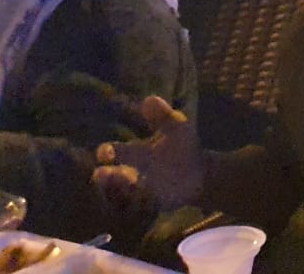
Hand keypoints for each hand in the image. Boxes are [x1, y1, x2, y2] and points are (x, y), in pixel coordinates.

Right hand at [93, 96, 205, 212]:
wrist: (202, 172)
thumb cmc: (184, 148)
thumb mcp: (176, 127)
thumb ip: (162, 115)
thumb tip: (149, 98)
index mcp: (134, 152)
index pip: (112, 152)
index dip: (106, 152)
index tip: (104, 152)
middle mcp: (132, 171)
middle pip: (110, 176)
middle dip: (105, 176)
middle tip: (102, 173)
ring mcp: (141, 188)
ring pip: (122, 192)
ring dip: (119, 190)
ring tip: (122, 183)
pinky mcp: (152, 202)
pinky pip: (139, 204)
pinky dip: (139, 201)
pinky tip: (141, 196)